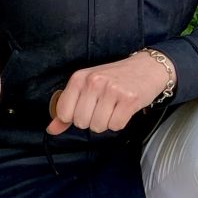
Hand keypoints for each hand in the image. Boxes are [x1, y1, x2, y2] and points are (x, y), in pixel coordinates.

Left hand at [46, 51, 175, 134]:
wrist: (146, 68)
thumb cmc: (114, 78)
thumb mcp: (87, 87)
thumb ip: (67, 108)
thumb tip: (51, 129)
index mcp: (79, 78)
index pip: (64, 113)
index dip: (74, 117)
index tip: (85, 108)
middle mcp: (94, 82)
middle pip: (81, 123)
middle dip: (92, 120)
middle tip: (103, 106)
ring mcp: (112, 90)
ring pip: (98, 126)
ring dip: (107, 122)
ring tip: (114, 106)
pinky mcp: (129, 99)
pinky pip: (116, 126)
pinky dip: (120, 122)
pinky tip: (123, 109)